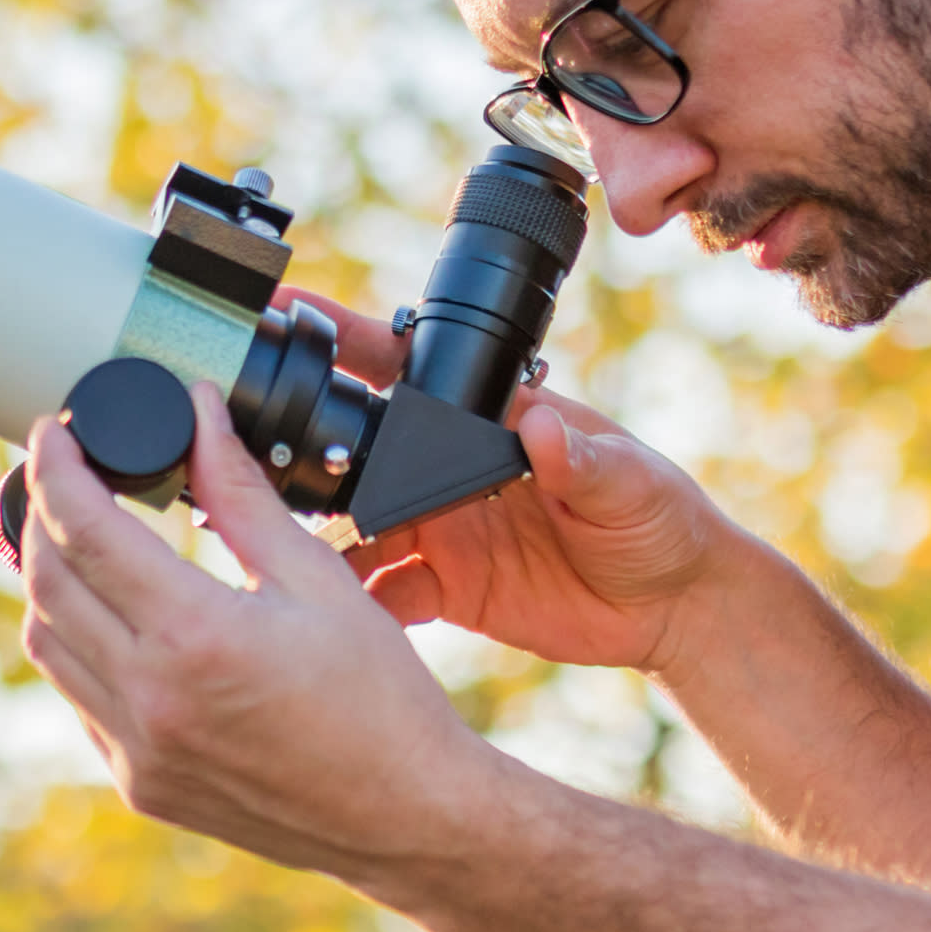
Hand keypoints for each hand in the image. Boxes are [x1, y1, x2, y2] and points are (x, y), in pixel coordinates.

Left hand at [16, 375, 502, 881]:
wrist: (405, 817)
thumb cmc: (380, 699)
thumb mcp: (316, 578)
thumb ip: (241, 494)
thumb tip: (200, 417)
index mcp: (195, 638)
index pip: (84, 531)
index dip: (55, 469)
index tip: (51, 433)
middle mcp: (150, 700)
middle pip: (47, 584)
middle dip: (41, 514)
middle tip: (60, 473)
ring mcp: (138, 751)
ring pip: (46, 644)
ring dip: (49, 582)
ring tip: (79, 538)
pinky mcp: (141, 784)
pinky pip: (78, 699)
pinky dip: (78, 645)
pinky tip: (114, 617)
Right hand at [277, 289, 732, 675]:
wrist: (672, 607)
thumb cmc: (658, 518)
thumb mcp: (629, 479)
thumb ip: (580, 458)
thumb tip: (540, 427)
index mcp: (489, 419)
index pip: (406, 369)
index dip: (342, 342)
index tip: (287, 317)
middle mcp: (451, 469)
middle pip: (361, 448)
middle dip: (308, 451)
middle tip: (258, 460)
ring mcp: (442, 529)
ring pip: (356, 526)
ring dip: (320, 536)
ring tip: (283, 549)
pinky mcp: (447, 589)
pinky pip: (386, 592)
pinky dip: (359, 602)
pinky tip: (345, 614)